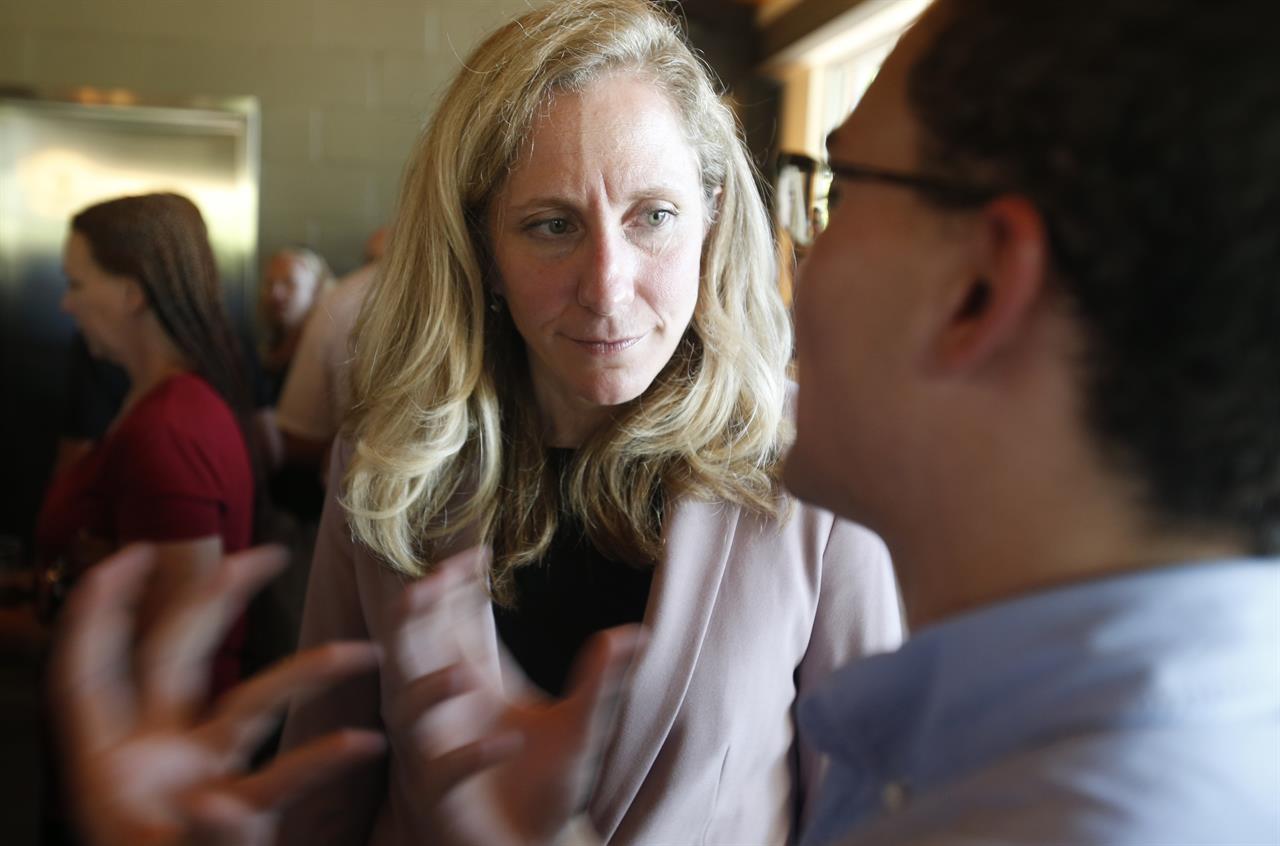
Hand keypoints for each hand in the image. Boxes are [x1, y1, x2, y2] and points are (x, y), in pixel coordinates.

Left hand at [50, 544, 386, 845]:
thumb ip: (207, 834)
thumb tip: (217, 797)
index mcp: (103, 770)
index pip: (89, 672)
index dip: (101, 609)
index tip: (131, 552)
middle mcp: (151, 760)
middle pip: (177, 659)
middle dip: (214, 600)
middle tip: (263, 555)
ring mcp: (195, 779)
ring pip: (248, 705)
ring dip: (304, 676)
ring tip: (358, 654)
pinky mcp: (236, 811)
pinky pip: (286, 775)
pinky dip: (323, 759)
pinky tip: (363, 745)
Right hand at [386, 547, 642, 845]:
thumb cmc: (547, 786)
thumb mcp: (584, 725)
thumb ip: (603, 679)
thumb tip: (636, 634)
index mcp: (473, 682)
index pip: (449, 621)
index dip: (452, 585)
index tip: (477, 554)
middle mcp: (447, 711)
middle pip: (408, 650)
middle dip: (410, 617)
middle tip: (428, 585)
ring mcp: (437, 752)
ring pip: (408, 711)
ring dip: (430, 688)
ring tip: (463, 673)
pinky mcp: (443, 798)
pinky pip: (442, 772)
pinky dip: (469, 755)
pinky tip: (507, 740)